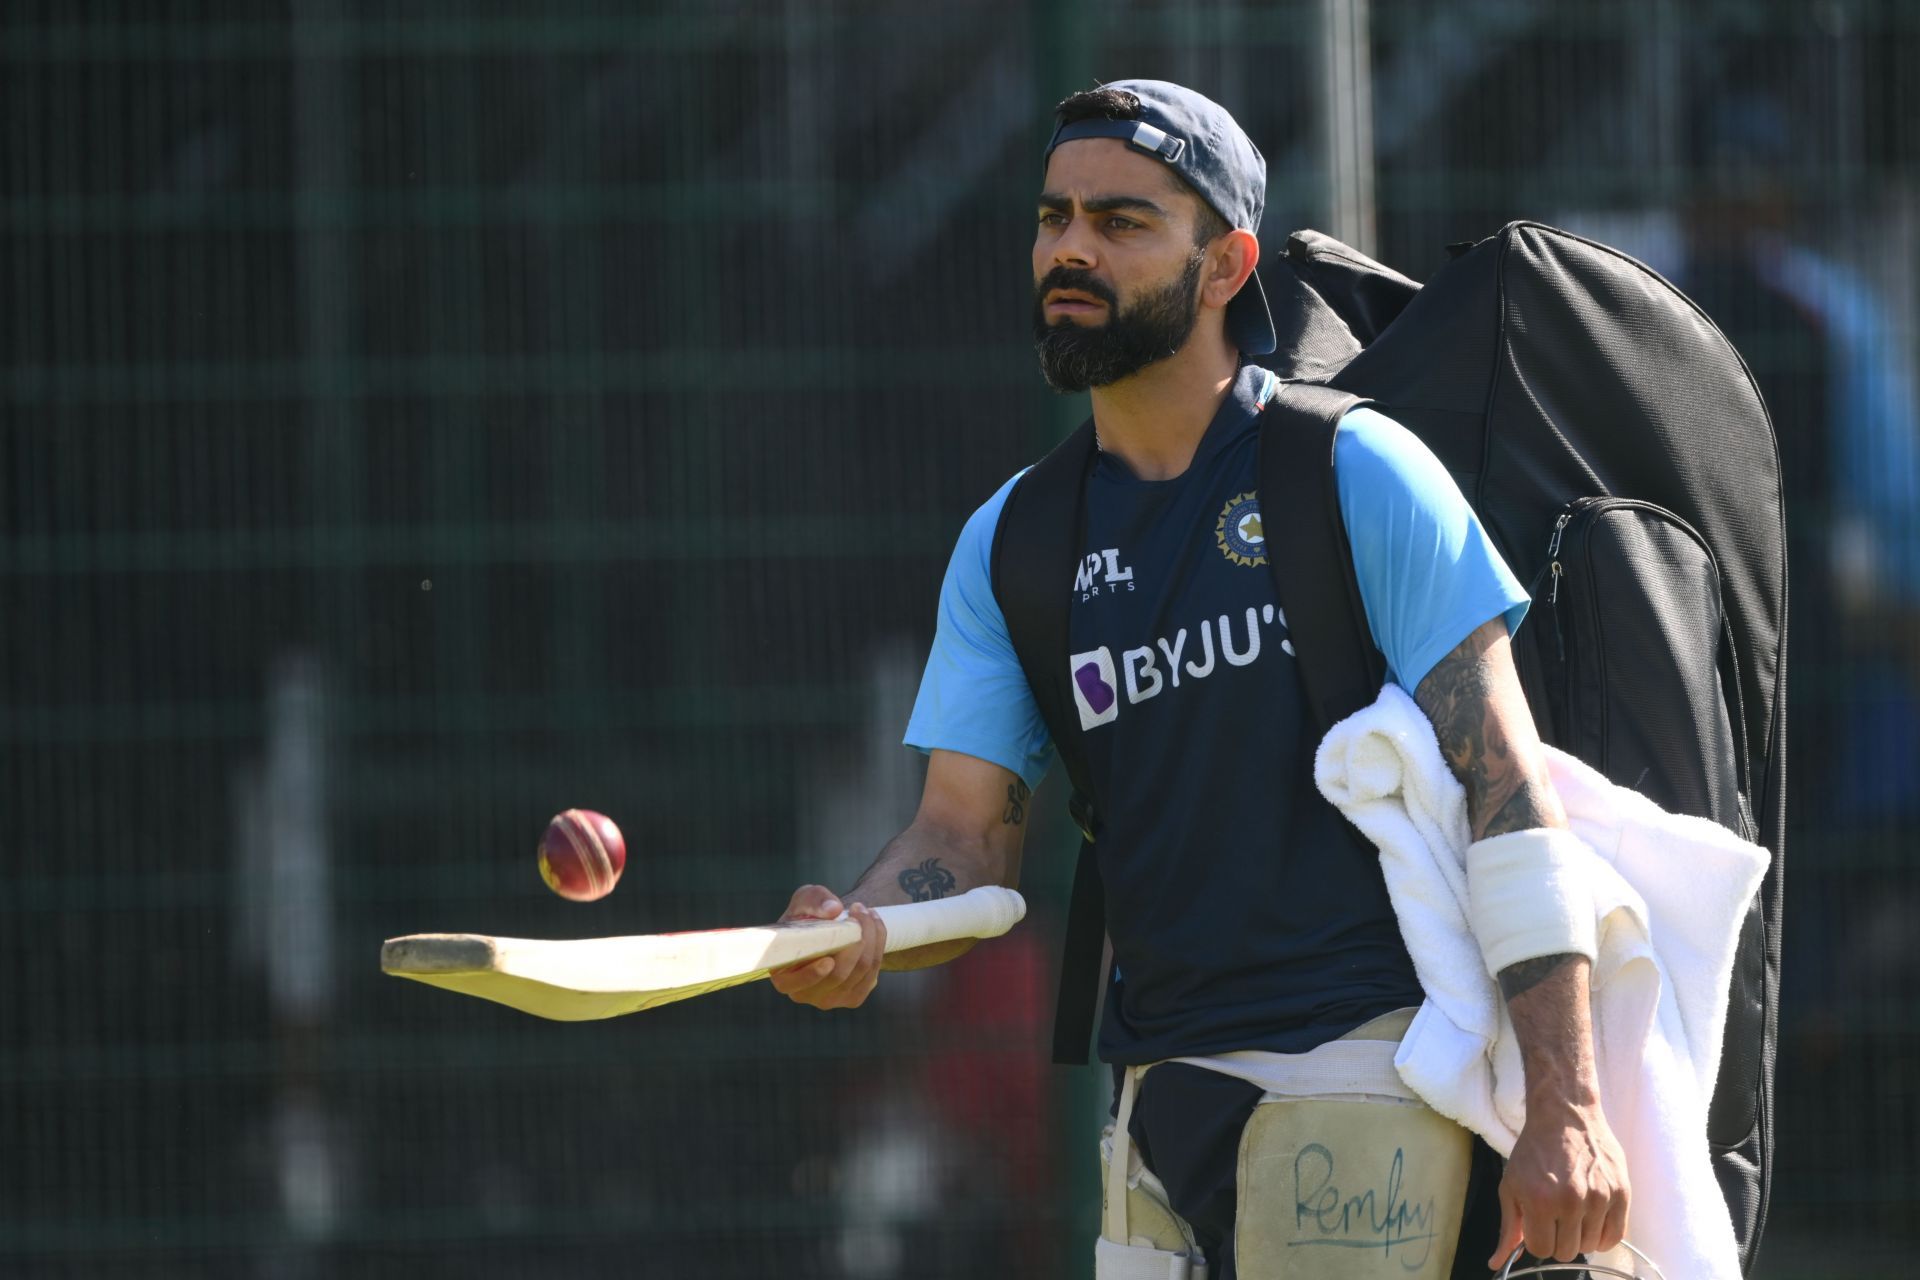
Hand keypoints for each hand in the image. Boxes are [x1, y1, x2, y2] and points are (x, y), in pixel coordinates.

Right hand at [767, 884, 886, 1010]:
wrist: (829, 928)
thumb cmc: (809, 915)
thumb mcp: (805, 899)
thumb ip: (813, 900)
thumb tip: (833, 909)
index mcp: (783, 975)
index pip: (794, 984)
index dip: (812, 975)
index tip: (828, 960)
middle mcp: (804, 994)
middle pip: (838, 975)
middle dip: (855, 940)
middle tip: (858, 909)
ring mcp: (830, 999)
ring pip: (860, 971)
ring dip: (871, 937)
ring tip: (867, 913)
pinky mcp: (853, 998)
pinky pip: (872, 974)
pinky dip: (878, 946)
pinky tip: (874, 927)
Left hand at [1489, 1097, 1629, 1267]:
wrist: (1565, 1116)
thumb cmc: (1534, 1151)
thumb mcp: (1511, 1185)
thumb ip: (1508, 1226)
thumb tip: (1497, 1262)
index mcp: (1540, 1200)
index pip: (1540, 1249)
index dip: (1537, 1240)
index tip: (1538, 1225)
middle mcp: (1571, 1202)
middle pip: (1566, 1252)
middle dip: (1557, 1239)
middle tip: (1555, 1219)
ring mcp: (1599, 1198)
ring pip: (1590, 1246)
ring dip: (1580, 1236)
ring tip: (1573, 1213)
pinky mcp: (1621, 1193)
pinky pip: (1615, 1236)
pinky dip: (1603, 1235)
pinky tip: (1592, 1219)